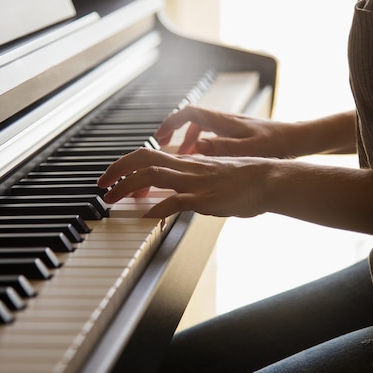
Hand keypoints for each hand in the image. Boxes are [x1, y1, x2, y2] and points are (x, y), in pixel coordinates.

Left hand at [97, 147, 277, 217]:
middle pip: (142, 159)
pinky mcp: (205, 198)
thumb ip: (195, 182)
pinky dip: (156, 209)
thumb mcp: (214, 177)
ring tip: (111, 200)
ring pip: (151, 175)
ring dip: (126, 187)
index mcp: (189, 161)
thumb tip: (180, 194)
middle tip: (102, 186)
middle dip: (117, 170)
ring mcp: (195, 181)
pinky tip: (145, 218)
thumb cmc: (247, 180)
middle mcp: (187, 167)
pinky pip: (175, 201)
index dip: (126, 164)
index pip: (149, 155)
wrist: (269, 179)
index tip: (113, 177)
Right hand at [155, 104, 290, 156]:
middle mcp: (225, 121)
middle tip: (164, 147)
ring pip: (201, 129)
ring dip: (188, 141)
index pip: (189, 113)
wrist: (297, 139)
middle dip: (175, 132)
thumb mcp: (249, 149)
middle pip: (191, 121)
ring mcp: (231, 126)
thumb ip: (222, 148)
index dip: (171, 122)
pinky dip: (202, 146)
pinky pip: (212, 136)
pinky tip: (205, 161)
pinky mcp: (237, 134)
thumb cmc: (277, 143)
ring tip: (182, 158)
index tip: (159, 135)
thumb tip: (197, 146)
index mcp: (224, 121)